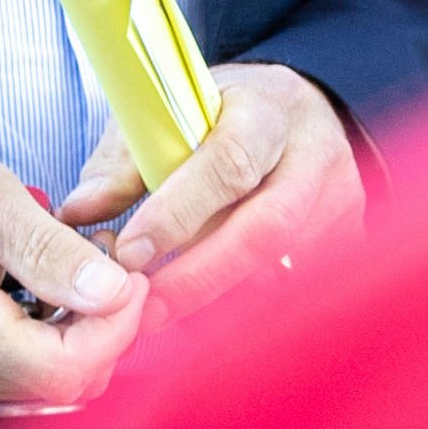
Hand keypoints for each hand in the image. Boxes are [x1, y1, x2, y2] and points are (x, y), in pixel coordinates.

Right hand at [0, 132, 146, 411]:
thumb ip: (47, 248)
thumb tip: (112, 293)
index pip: (63, 370)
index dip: (115, 330)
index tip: (129, 278)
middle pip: (60, 385)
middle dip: (101, 329)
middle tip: (101, 263)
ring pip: (41, 388)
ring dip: (72, 335)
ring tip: (61, 269)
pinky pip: (12, 383)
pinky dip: (40, 344)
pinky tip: (30, 297)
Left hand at [59, 63, 361, 324]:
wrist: (306, 113)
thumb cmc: (228, 114)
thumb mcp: (175, 110)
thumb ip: (125, 159)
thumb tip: (78, 211)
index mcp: (268, 111)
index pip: (229, 163)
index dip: (179, 212)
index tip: (129, 251)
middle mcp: (314, 158)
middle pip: (266, 229)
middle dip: (199, 276)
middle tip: (143, 308)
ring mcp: (340, 205)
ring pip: (284, 269)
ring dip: (219, 299)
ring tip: (162, 316)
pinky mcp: (349, 243)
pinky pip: (298, 289)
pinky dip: (249, 307)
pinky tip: (209, 317)